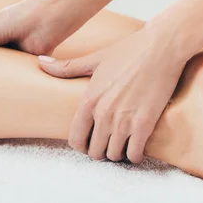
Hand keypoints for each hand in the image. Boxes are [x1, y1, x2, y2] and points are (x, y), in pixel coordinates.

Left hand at [39, 26, 186, 163]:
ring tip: (123, 145)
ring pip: (114, 155)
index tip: (90, 143)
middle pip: (95, 151)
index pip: (75, 138)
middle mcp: (103, 114)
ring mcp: (124, 120)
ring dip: (118, 153)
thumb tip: (40, 63)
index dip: (81, 146)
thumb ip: (67, 68)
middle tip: (109, 144)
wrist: (161, 47)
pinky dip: (135, 155)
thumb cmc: (129, 50)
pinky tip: (137, 147)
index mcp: (89, 100)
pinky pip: (134, 154)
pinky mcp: (144, 124)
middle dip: (100, 151)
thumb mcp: (95, 59)